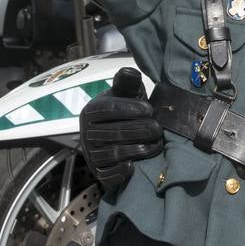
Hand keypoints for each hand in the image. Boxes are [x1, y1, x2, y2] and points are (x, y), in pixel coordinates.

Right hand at [78, 67, 163, 195]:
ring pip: (115, 153)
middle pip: (114, 132)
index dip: (130, 109)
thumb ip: (127, 82)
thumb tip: (130, 71)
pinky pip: (108, 174)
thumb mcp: (125, 94)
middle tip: (158, 129)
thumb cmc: (125, 110)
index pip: (108, 110)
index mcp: (91, 111)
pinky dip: (121, 172)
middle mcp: (86, 133)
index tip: (149, 109)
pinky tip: (135, 166)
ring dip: (139, 150)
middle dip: (140, 131)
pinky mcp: (98, 172)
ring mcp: (91, 154)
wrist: (116, 135)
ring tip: (156, 144)